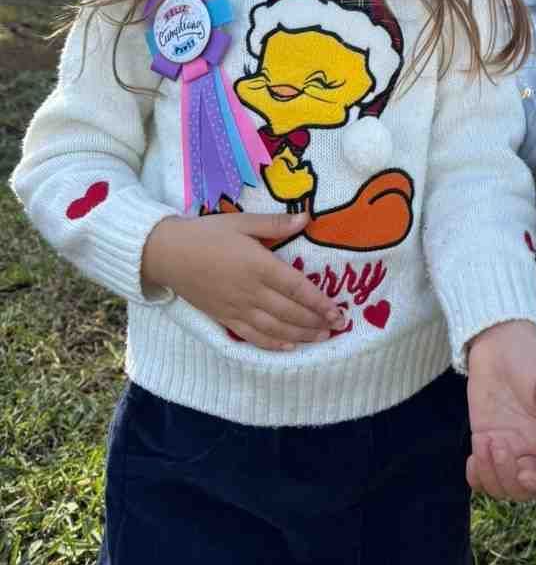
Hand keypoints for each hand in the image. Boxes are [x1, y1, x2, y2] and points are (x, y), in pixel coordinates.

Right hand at [142, 211, 344, 349]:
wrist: (166, 254)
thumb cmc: (207, 233)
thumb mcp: (242, 222)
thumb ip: (275, 223)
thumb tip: (307, 217)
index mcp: (258, 265)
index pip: (296, 287)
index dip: (319, 301)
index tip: (338, 310)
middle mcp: (250, 291)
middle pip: (290, 312)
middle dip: (316, 321)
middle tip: (339, 326)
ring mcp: (236, 308)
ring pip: (275, 328)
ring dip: (301, 335)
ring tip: (322, 338)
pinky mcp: (224, 318)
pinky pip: (252, 336)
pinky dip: (272, 344)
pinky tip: (288, 346)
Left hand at [466, 320, 535, 499]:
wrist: (500, 340)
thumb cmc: (529, 357)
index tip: (523, 474)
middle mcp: (530, 450)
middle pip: (523, 492)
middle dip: (507, 477)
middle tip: (496, 443)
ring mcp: (506, 448)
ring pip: (500, 487)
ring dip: (490, 475)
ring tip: (483, 443)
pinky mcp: (484, 441)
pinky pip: (481, 477)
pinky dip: (475, 477)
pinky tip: (473, 456)